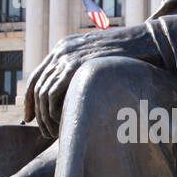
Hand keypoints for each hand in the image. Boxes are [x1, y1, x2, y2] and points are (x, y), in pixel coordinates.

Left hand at [23, 25, 159, 137]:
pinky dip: (52, 113)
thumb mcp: (102, 60)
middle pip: (36, 85)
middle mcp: (62, 50)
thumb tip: (78, 94)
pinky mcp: (74, 67)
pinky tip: (61, 125)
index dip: (30, 98)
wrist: (147, 42)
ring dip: (44, 117)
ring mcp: (66, 57)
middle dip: (35, 111)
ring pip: (42, 93)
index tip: (30, 116)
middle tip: (41, 131)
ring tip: (53, 133)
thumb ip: (86, 71)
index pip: (38, 74)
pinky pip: (51, 94)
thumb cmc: (132, 55)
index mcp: (66, 47)